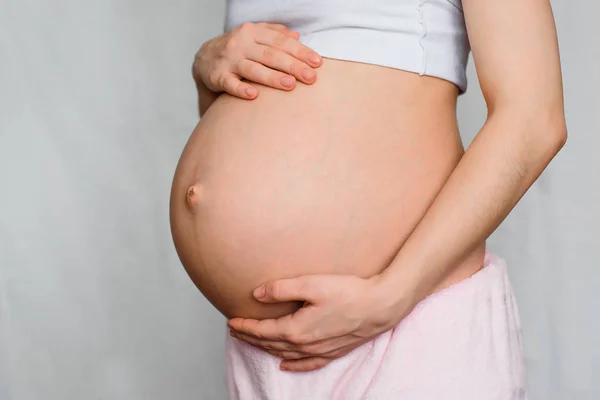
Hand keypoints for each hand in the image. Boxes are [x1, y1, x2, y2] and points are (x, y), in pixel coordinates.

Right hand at [193, 22, 321, 99]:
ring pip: (253, 69)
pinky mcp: (217, 76)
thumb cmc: (238, 49)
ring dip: (272, 77)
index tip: (317, 63)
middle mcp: (241, 44)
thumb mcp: (255, 36)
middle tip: (311, 78)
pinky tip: (253, 95)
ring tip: (290, 85)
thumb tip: (297, 37)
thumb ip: (275, 34)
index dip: (300, 52)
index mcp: (254, 32)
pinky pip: (230, 84)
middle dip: (293, 66)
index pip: (281, 42)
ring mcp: (229, 60)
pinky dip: (241, 89)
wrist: (204, 58)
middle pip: (271, 55)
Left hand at [227, 274, 412, 371]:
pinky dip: (293, 365)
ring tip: (254, 342)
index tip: (231, 321)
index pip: (262, 331)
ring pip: (285, 354)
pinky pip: (307, 364)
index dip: (244, 326)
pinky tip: (286, 365)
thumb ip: (281, 289)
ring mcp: (319, 351)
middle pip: (270, 344)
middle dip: (251, 337)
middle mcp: (304, 345)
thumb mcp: (311, 284)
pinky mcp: (333, 351)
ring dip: (267, 348)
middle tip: (236, 330)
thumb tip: (257, 294)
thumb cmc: (349, 292)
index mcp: (296, 329)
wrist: (380, 306)